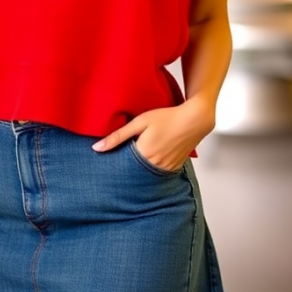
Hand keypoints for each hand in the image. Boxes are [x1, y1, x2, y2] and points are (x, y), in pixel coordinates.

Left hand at [91, 97, 214, 171]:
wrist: (195, 119)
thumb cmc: (166, 117)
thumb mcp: (139, 122)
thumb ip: (118, 136)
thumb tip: (96, 148)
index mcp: (143, 154)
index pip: (121, 165)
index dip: (114, 161)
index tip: (108, 159)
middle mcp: (155, 165)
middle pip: (133, 171)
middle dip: (126, 166)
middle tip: (121, 158)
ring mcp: (166, 168)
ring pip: (146, 173)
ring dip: (139, 168)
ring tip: (136, 157)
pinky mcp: (175, 167)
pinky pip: (158, 172)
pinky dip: (152, 167)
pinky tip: (151, 157)